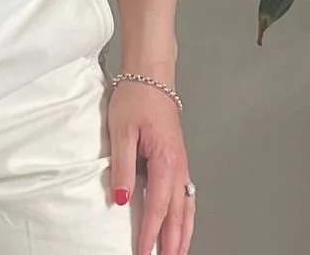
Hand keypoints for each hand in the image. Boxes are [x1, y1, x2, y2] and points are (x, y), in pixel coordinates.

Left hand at [107, 79, 194, 254]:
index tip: (143, 253)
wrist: (152, 74)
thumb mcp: (122, 130)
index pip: (159, 206)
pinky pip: (186, 194)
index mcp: (165, 159)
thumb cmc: (137, 96)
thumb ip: (122, 167)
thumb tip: (121, 199)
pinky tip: (182, 223)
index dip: (151, 233)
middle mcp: (178, 164)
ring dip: (183, 232)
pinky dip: (186, 215)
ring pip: (187, 206)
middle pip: (179, 213)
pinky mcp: (177, 158)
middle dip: (173, 242)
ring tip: (178, 253)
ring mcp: (181, 162)